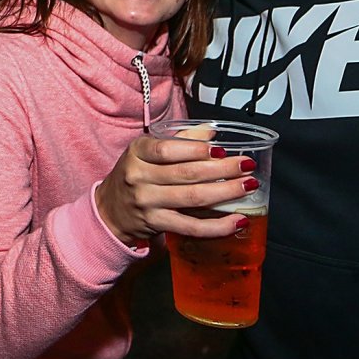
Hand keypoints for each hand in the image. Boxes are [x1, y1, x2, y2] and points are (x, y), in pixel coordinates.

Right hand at [93, 135, 260, 244]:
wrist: (110, 211)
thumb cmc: (134, 175)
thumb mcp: (146, 151)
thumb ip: (179, 140)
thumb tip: (210, 132)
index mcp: (138, 152)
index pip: (166, 149)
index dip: (195, 149)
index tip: (221, 149)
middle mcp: (139, 177)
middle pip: (186, 173)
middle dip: (222, 169)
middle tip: (246, 166)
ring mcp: (147, 203)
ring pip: (192, 198)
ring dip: (225, 192)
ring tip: (248, 186)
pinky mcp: (156, 224)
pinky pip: (192, 226)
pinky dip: (218, 226)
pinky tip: (237, 221)